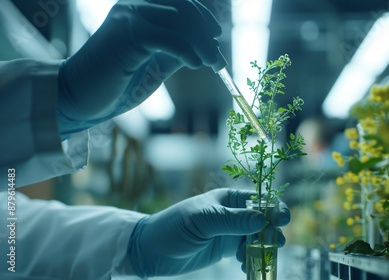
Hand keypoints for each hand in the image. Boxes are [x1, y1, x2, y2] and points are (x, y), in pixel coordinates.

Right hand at [57, 0, 222, 136]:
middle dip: (206, 32)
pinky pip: (169, 38)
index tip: (215, 35)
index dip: (203, 16)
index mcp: (140, 8)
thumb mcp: (156, 62)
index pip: (181, 2)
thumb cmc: (118, 80)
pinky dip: (187, 51)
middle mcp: (135, 6)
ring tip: (211, 63)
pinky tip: (196, 64)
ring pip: (180, 21)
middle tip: (216, 57)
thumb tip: (210, 48)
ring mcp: (130, 17)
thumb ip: (178, 51)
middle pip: (185, 8)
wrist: (82, 94)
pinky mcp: (129, 35)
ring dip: (202, 43)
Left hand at [127, 188, 289, 276]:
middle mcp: (232, 213)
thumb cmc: (173, 227)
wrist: (151, 250)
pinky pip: (246, 252)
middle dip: (271, 231)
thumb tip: (262, 220)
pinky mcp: (225, 247)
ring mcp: (230, 231)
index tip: (283, 220)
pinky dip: (250, 258)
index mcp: (228, 198)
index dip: (274, 208)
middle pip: (263, 219)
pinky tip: (244, 266)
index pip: (259, 199)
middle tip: (274, 245)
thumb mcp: (202, 221)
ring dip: (262, 248)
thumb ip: (232, 220)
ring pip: (257, 237)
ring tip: (255, 259)